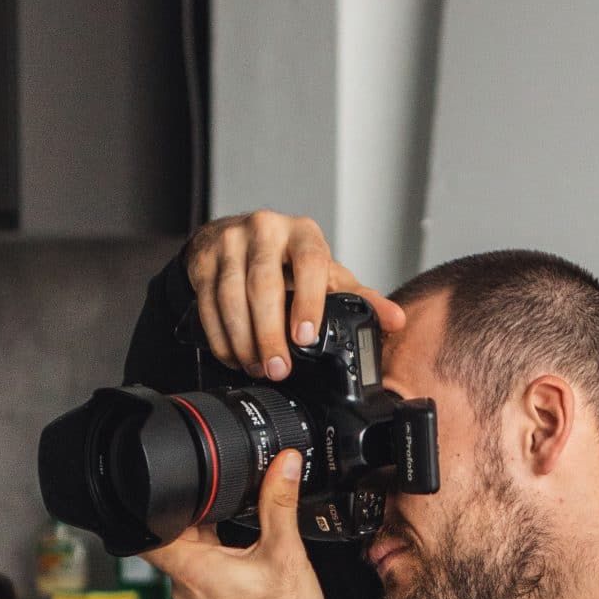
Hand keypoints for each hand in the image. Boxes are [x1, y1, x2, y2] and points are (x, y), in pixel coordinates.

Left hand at [153, 450, 327, 598]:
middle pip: (174, 538)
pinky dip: (219, 558)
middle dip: (195, 517)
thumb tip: (282, 466)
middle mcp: (186, 587)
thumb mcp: (285, 552)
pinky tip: (247, 556)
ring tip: (240, 532)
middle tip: (223, 504)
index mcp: (192, 570)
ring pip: (191, 556)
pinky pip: (205, 573)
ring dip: (209, 539)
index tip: (164, 490)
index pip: (146, 533)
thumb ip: (280, 502)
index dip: (151, 506)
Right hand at [186, 210, 404, 379]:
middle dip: (270, 332)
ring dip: (244, 339)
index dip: (308, 301)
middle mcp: (265, 230)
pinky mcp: (203, 260)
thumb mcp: (324, 274)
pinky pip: (207, 304)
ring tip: (258, 367)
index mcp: (303, 234)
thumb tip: (395, 320)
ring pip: (231, 296)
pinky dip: (221, 336)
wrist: (236, 239)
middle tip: (278, 368)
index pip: (309, 262)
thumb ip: (359, 298)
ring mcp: (230, 242)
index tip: (306, 337)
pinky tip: (234, 356)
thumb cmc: (287, 260)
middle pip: (263, 284)